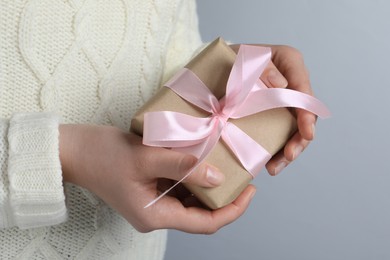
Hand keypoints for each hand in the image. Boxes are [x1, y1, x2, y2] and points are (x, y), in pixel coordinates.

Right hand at [59, 124, 255, 233]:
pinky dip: (194, 175)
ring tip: (227, 163)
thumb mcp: (145, 157)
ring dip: (209, 184)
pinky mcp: (150, 188)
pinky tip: (203, 159)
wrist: (73, 150)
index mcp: (155, 216)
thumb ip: (183, 166)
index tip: (250, 190)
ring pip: (191, 199)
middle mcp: (156, 214)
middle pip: (201, 213)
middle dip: (224, 196)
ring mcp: (153, 202)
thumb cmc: (102, 155)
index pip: (205, 223)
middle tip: (242, 172)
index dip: (232, 210)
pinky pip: (180, 186)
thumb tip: (218, 178)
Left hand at [231, 44, 316, 175]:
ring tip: (275, 167)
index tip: (307, 132)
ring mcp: (283, 102)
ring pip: (295, 129)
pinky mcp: (273, 115)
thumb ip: (262, 67)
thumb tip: (281, 84)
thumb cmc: (229, 60)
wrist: (212, 69)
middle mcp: (291, 83)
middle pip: (304, 114)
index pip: (304, 89)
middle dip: (300, 139)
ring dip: (288, 150)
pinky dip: (276, 150)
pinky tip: (268, 164)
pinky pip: (280, 134)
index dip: (308, 113)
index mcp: (289, 63)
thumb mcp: (241, 57)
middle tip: (289, 155)